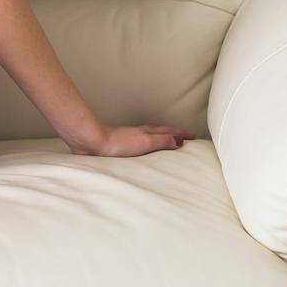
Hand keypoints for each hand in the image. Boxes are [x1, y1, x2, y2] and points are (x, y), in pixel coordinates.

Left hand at [70, 123, 195, 157]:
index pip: (169, 132)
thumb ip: (162, 141)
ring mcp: (129, 139)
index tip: (193, 136)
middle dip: (174, 135)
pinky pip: (139, 146)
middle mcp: (139, 134)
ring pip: (150, 138)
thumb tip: (178, 142)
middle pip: (160, 132)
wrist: (93, 143)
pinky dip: (148, 148)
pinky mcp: (120, 147)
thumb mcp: (146, 142)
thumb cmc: (118, 143)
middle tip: (185, 139)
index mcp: (147, 132)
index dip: (181, 134)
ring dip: (161, 140)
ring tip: (168, 145)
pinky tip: (144, 154)